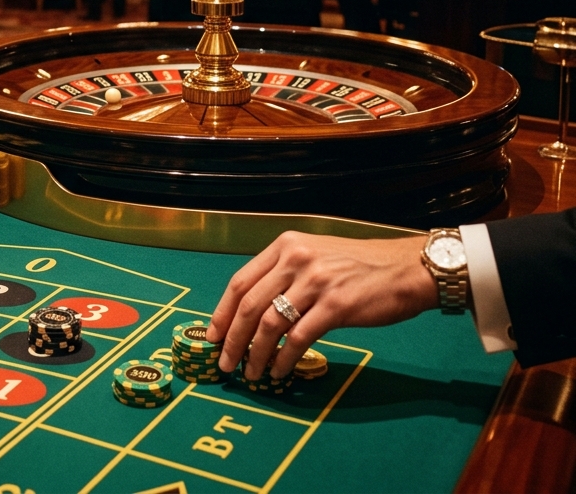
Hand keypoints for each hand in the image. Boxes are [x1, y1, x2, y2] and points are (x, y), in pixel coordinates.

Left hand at [206, 231, 436, 380]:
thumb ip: (284, 275)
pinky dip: (284, 358)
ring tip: (251, 373)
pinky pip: (299, 338)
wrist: (405, 267)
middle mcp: (295, 259)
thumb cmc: (359, 266)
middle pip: (249, 304)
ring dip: (255, 353)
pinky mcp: (336, 306)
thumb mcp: (314, 256)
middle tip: (224, 362)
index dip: (222, 312)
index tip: (212, 336)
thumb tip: (252, 309)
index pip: (240, 281)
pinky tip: (279, 370)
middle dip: (232, 338)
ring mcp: (315, 282)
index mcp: (285, 246)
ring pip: (270, 323)